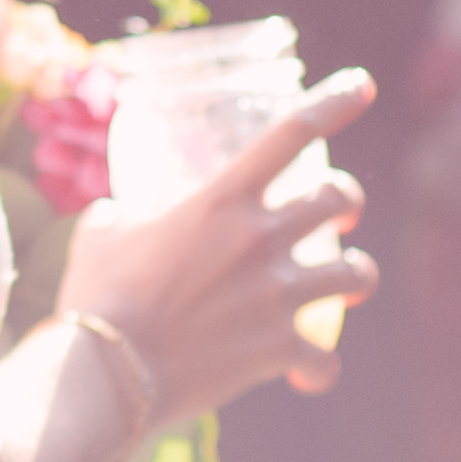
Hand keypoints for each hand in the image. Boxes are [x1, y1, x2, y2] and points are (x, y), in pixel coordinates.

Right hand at [58, 71, 381, 414]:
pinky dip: (317, 368)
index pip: (292, 132)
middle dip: (348, 202)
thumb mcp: (100, 235)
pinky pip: (325, 358)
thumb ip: (119, 216)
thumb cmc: (96, 298)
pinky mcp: (279, 350)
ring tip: (345, 287)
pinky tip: (306, 375)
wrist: (105, 373)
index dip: (335, 103)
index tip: (364, 86)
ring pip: (357, 274)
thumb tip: (120, 215)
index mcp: (221, 200)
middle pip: (338, 199)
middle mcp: (261, 239)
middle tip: (341, 214)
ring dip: (356, 276)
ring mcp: (277, 295)